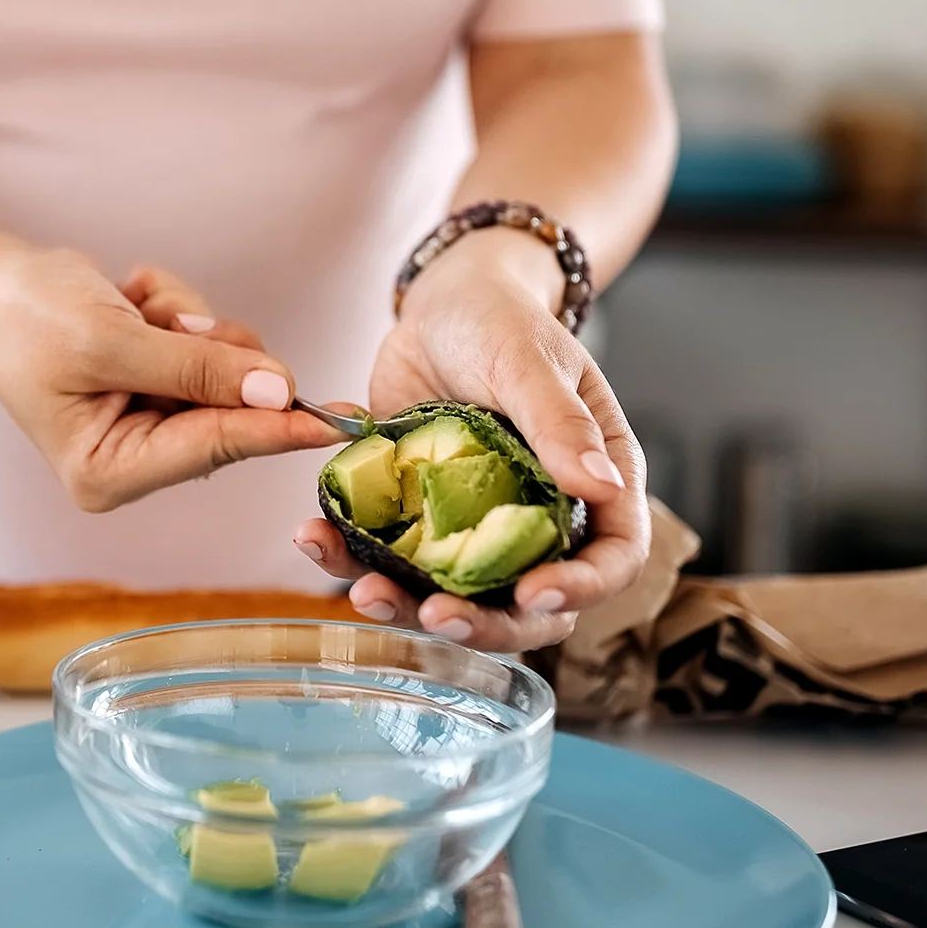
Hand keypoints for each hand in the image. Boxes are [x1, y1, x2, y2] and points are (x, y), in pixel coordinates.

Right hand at [0, 238, 343, 511]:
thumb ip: (197, 369)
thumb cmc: (24, 315)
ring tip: (133, 306)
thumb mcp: (109, 340)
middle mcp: (132, 461)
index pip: (215, 447)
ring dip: (190, 324)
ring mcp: (147, 424)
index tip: (345, 422)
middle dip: (210, 351)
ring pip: (225, 371)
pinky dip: (175, 312)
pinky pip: (207, 346)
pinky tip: (129, 302)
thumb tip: (278, 393)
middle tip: (169, 319)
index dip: (281, 428)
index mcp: (108, 472)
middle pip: (227, 410)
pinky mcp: (158, 388)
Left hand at [294, 228, 648, 651]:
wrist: (442, 305)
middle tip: (438, 614)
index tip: (534, 591)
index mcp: (592, 485)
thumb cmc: (502, 321)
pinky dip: (349, 557)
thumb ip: (560, 424)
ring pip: (452, 593)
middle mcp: (537, 519)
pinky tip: (314, 538)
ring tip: (363, 591)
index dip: (580, 587)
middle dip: (485, 622)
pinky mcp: (416, 518)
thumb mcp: (530, 361)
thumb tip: (601, 486)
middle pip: (529, 604)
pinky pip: (387, 556)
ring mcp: (474, 527)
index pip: (612, 559)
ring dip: (407, 605)